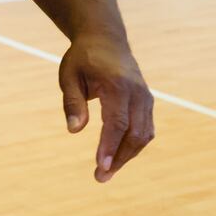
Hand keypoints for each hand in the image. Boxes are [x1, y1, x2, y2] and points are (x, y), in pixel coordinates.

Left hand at [59, 31, 154, 182]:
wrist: (105, 38)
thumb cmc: (83, 58)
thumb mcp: (69, 76)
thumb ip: (72, 103)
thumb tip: (74, 130)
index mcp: (117, 85)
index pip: (117, 123)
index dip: (109, 147)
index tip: (101, 166)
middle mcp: (137, 93)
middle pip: (134, 133)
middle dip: (119, 158)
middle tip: (100, 177)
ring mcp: (146, 97)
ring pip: (143, 134)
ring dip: (127, 156)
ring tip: (106, 172)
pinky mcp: (147, 102)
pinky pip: (145, 129)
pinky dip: (134, 145)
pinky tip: (117, 157)